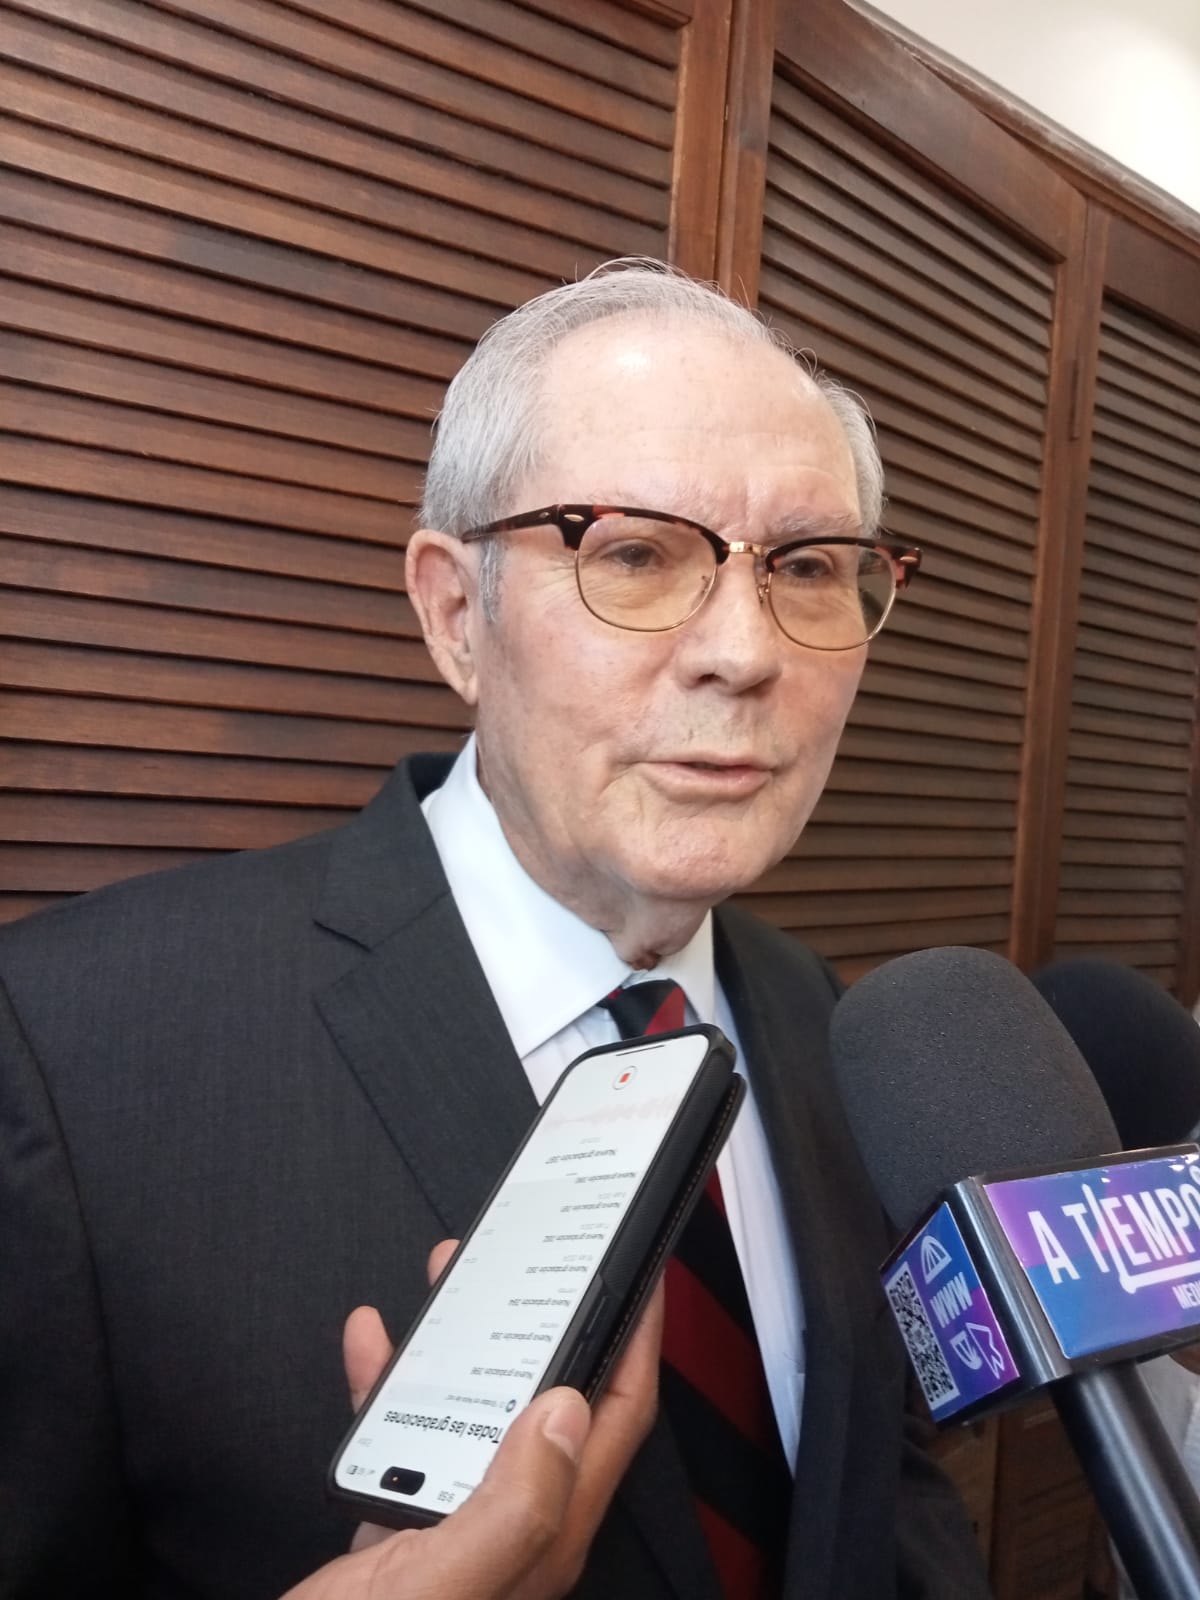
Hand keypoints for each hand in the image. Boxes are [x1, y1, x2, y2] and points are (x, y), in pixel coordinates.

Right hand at [282, 1241, 662, 1599]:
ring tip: (455, 1279)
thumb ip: (510, 1508)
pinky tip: (372, 1345)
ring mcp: (459, 1532)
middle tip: (542, 1255)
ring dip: (470, 1340)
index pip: (612, 1421)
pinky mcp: (405, 1537)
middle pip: (551, 1401)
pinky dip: (393, 1385)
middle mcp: (512, 1529)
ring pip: (480, 1409)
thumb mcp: (441, 1588)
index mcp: (541, 1537)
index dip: (636, 1342)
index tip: (643, 1275)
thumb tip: (563, 1409)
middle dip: (550, 1319)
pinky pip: (409, 1436)